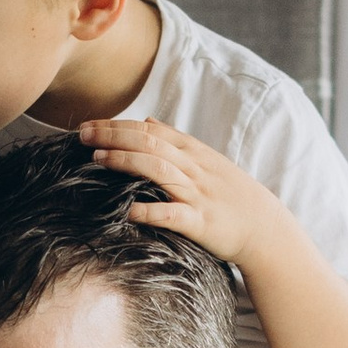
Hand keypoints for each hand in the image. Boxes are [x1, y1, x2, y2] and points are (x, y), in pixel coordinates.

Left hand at [78, 117, 279, 271]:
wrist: (265, 227)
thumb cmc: (231, 195)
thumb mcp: (205, 160)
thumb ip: (175, 141)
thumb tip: (146, 120)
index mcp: (193, 152)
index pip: (151, 130)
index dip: (119, 125)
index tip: (89, 125)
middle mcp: (193, 168)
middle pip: (150, 144)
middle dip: (114, 137)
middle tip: (82, 135)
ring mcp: (197, 194)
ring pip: (159, 170)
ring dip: (126, 162)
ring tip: (97, 159)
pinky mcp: (201, 223)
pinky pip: (173, 214)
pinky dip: (150, 211)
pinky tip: (127, 210)